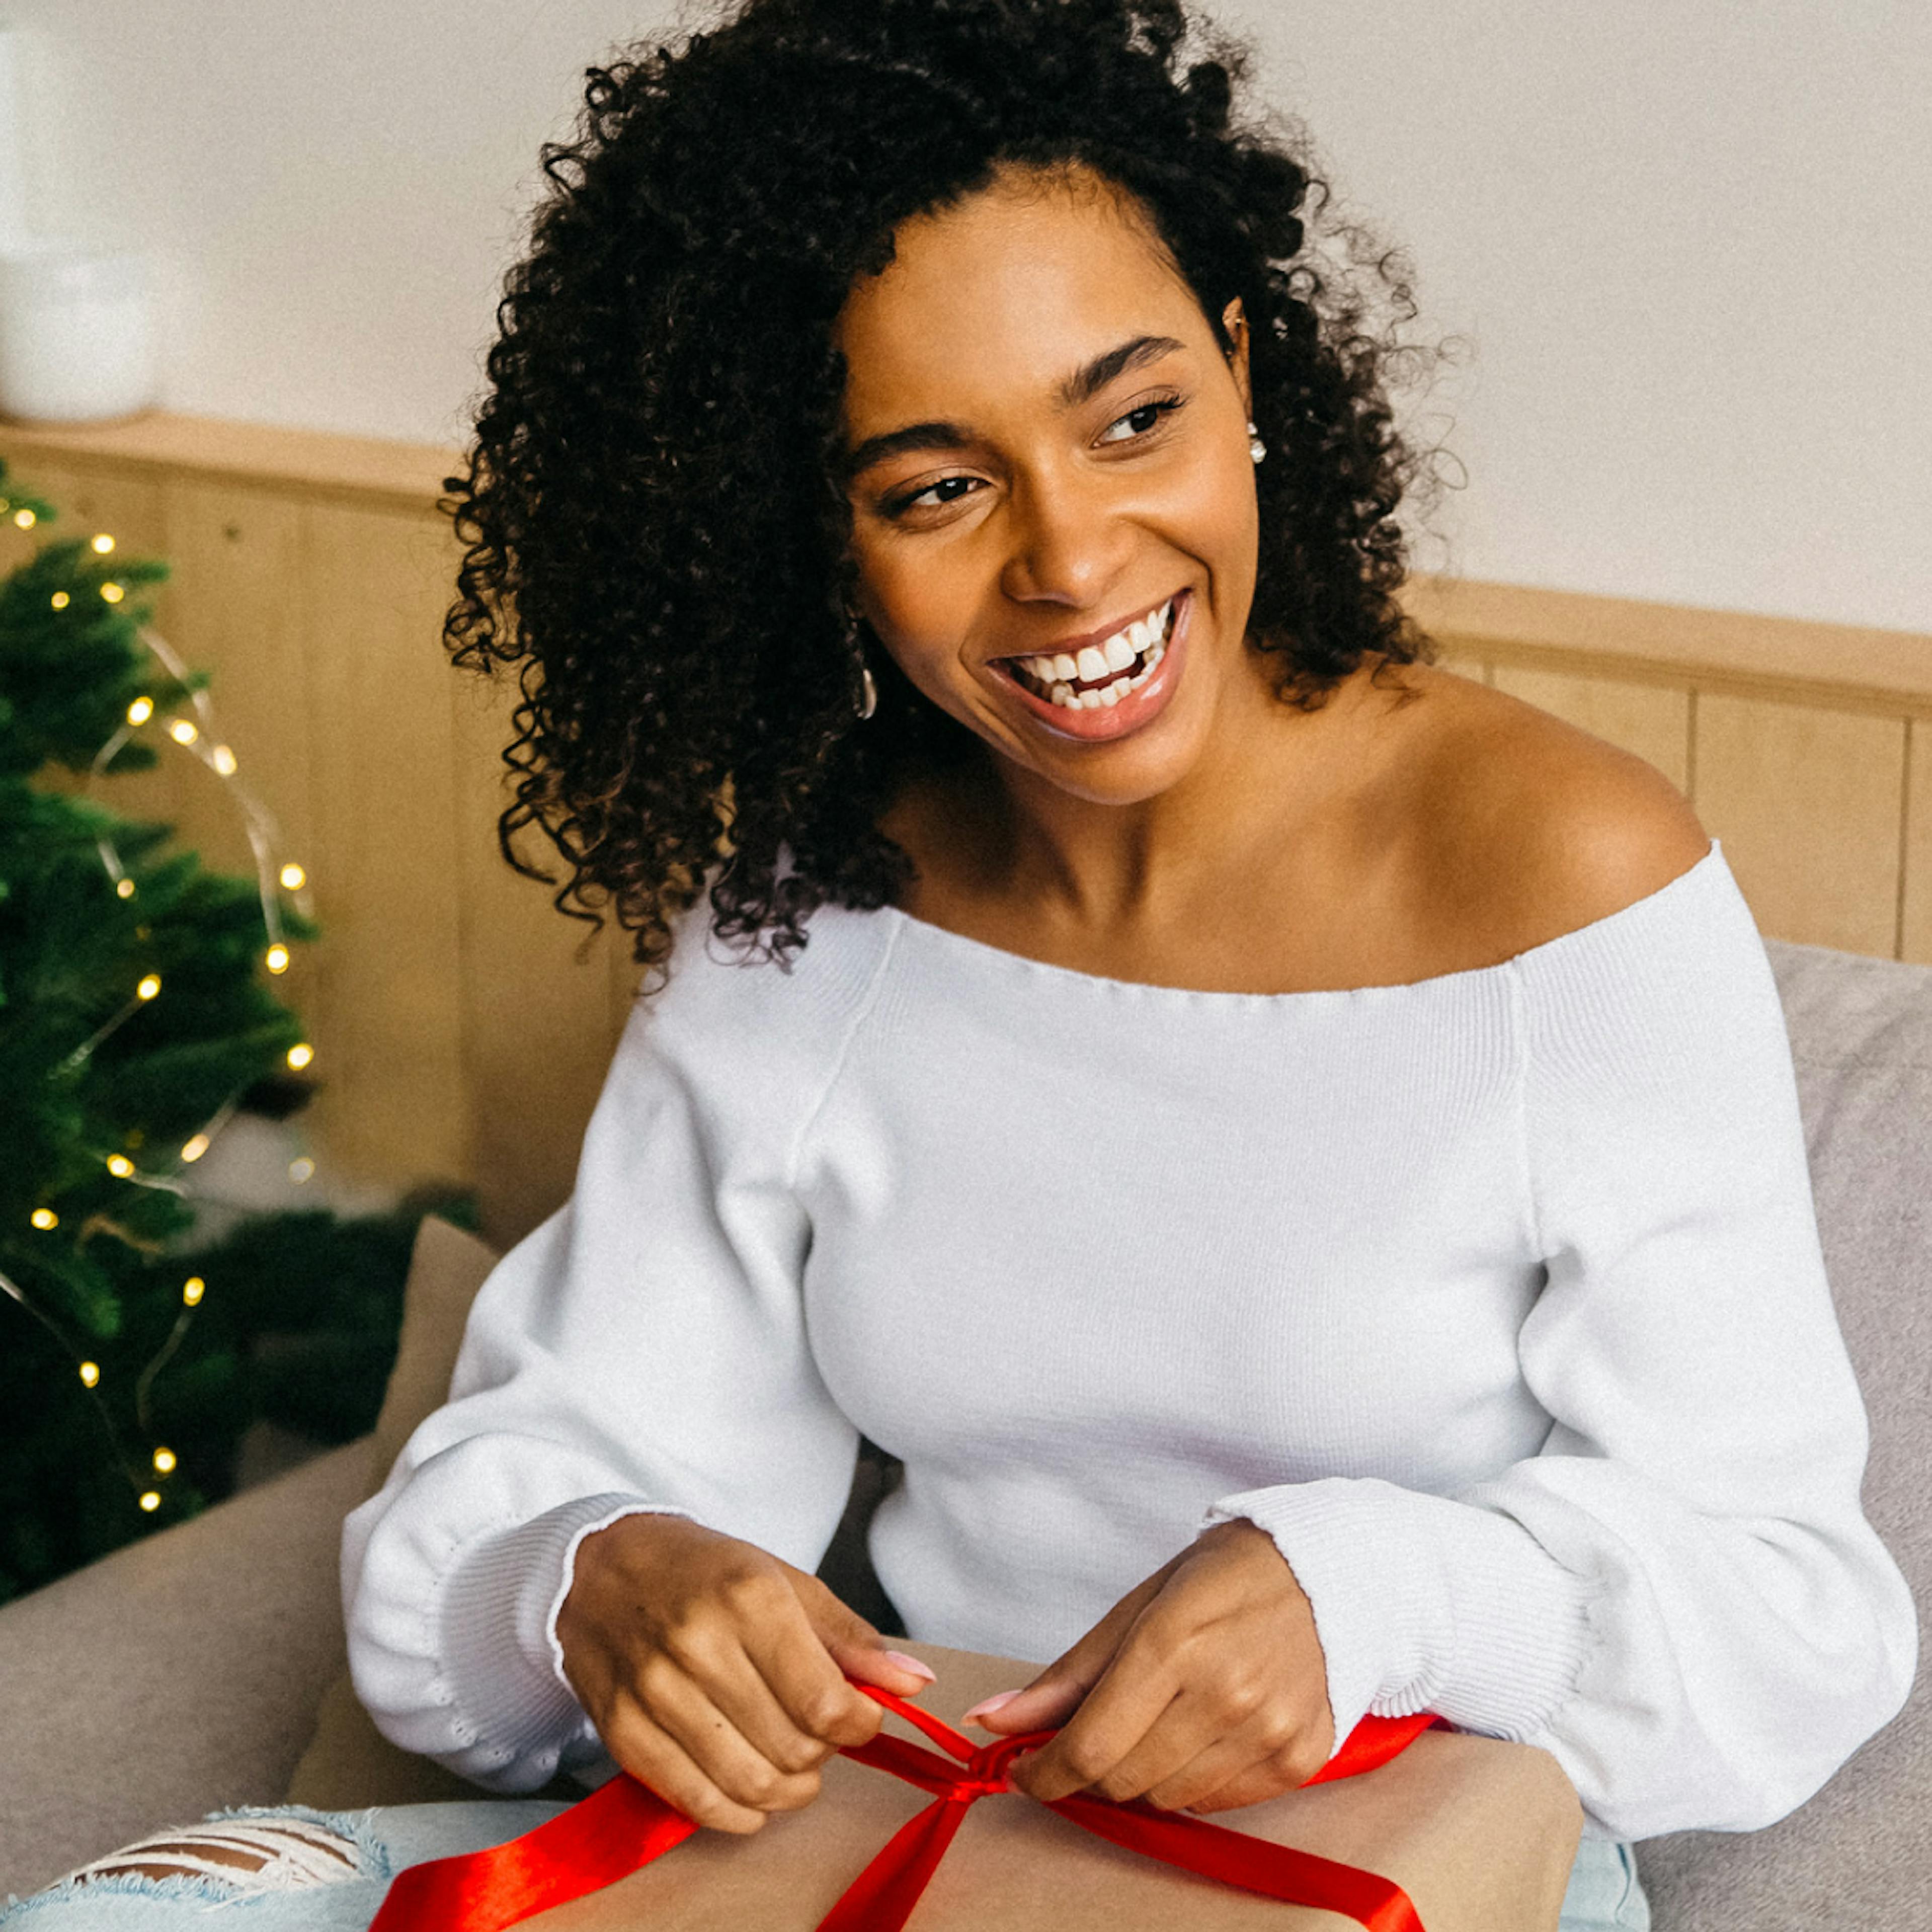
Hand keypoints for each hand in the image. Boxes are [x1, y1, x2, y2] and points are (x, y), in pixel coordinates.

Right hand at [556, 1513, 934, 1833]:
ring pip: (748, 1783)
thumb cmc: (707, 1573)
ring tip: (795, 1766)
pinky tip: (753, 1796)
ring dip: (789, 1790)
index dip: (860, 1725)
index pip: (825, 1701)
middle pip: (792, 1747)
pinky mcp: (624, 1732)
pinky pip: (694, 1802)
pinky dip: (737, 1814)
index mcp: (749, 1599)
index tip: (862, 1717)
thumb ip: (852, 1640)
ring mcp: (656, 1693)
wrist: (603, 1569)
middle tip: (820, 1731)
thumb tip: (915, 1684)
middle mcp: (699, 1646)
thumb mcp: (787, 1583)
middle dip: (824, 1753)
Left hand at [964, 1519, 1333, 1813]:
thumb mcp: (1140, 1603)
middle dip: (1086, 1772)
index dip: (1043, 1771)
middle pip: (1122, 1781)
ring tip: (1152, 1724)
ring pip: (1165, 1797)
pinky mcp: (1297, 1759)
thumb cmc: (1227, 1576)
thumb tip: (994, 1720)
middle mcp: (1223, 1693)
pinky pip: (1216, 1801)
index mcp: (1173, 1642)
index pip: (1088, 1746)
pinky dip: (1190, 1779)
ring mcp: (1265, 1731)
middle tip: (1086, 1739)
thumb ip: (1068, 1673)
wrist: (1335, 1573)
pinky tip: (1199, 1732)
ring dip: (1139, 1776)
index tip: (1023, 1769)